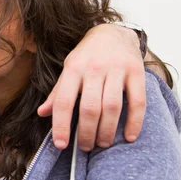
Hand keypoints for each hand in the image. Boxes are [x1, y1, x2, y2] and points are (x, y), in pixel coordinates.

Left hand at [38, 24, 145, 150]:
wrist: (113, 32)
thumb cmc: (87, 56)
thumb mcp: (68, 69)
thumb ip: (57, 92)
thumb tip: (42, 113)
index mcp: (73, 69)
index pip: (63, 101)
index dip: (61, 125)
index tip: (61, 145)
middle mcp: (94, 69)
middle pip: (89, 108)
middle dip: (86, 132)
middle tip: (85, 147)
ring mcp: (117, 70)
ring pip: (112, 107)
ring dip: (107, 130)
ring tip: (102, 143)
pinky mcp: (136, 72)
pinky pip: (138, 102)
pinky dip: (134, 122)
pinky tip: (128, 136)